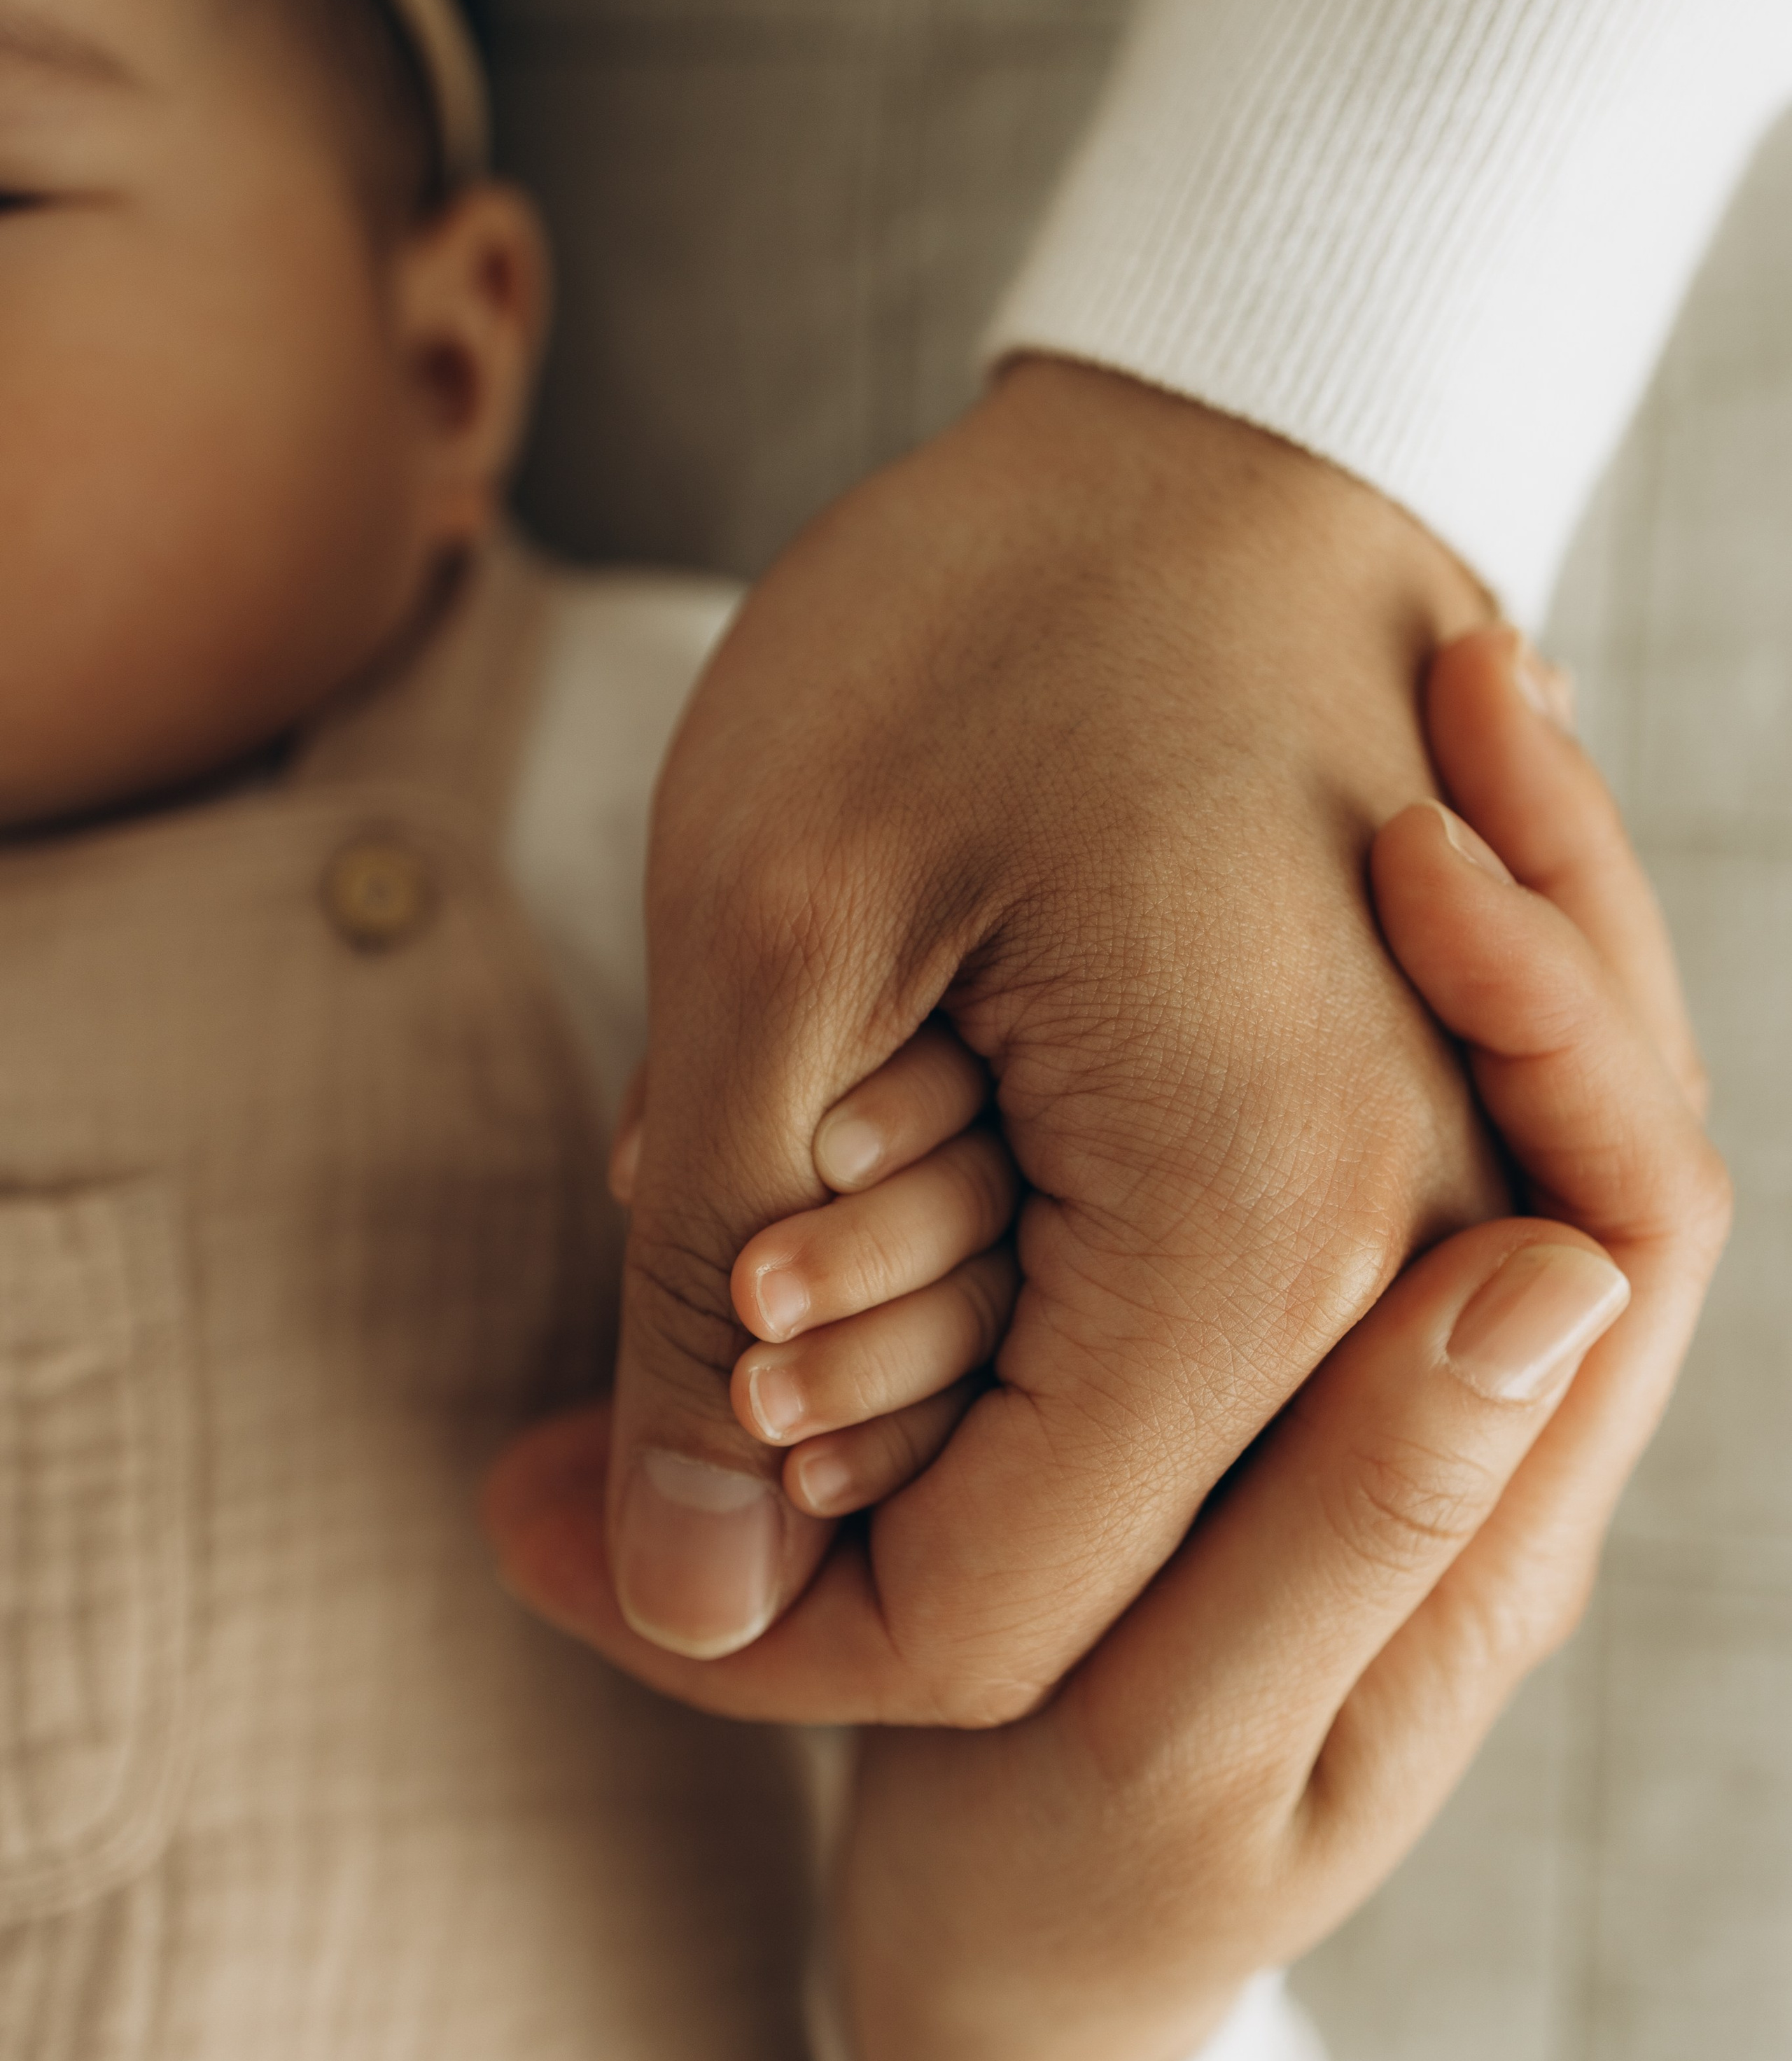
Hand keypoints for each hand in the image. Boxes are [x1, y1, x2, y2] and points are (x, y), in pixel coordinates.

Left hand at [489, 360, 1505, 1720]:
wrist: (1226, 429)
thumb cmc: (987, 620)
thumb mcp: (767, 930)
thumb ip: (714, 1293)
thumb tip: (689, 1591)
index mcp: (1254, 1243)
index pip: (990, 1624)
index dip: (759, 1631)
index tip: (585, 1540)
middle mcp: (1391, 1264)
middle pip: (1060, 1560)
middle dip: (802, 1474)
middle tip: (631, 1305)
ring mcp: (1408, 1205)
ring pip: (1109, 1450)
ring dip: (889, 1349)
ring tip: (739, 1160)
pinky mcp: (1373, 1138)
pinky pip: (1178, 1320)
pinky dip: (993, 1265)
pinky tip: (871, 1118)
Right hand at [830, 630, 1728, 2060]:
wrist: (998, 1958)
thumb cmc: (1082, 1878)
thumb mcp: (1193, 1734)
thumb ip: (1353, 1526)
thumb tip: (1538, 1274)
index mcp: (1508, 1510)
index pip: (1625, 1209)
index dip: (1555, 1010)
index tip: (1416, 843)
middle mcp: (1477, 1414)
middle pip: (1586, 1101)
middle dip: (1543, 893)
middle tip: (1454, 679)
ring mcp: (1361, 1363)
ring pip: (1473, 1085)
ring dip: (1469, 894)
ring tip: (1412, 690)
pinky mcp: (1250, 1341)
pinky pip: (1346, 1113)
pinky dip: (1346, 967)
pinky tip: (1298, 825)